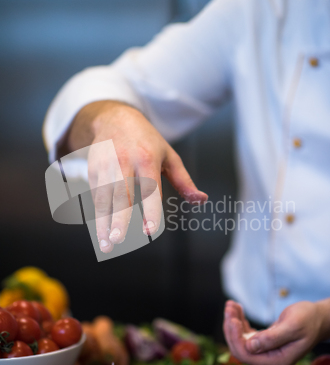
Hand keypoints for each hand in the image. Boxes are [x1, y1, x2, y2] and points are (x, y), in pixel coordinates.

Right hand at [64, 101, 207, 252]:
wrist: (114, 119)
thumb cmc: (146, 142)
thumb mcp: (169, 156)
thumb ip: (184, 181)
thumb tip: (201, 200)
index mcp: (147, 158)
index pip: (150, 188)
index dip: (150, 210)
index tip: (150, 231)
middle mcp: (124, 161)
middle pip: (121, 193)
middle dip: (118, 218)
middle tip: (118, 240)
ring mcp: (106, 166)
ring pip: (103, 199)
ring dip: (103, 224)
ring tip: (107, 245)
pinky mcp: (92, 171)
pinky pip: (95, 197)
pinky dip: (98, 217)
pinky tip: (101, 235)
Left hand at [223, 300, 323, 364]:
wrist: (317, 317)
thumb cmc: (308, 320)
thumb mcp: (292, 327)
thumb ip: (272, 338)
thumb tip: (250, 346)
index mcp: (276, 361)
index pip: (246, 355)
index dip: (235, 338)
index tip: (232, 319)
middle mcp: (269, 361)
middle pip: (240, 349)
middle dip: (231, 328)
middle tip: (229, 307)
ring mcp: (266, 353)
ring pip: (241, 341)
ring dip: (233, 322)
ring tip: (231, 305)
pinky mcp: (263, 343)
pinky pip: (246, 335)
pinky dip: (239, 322)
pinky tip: (237, 309)